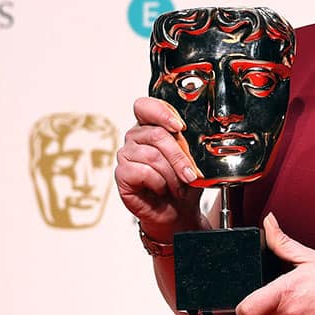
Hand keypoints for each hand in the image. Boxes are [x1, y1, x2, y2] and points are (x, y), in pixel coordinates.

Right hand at [115, 97, 203, 240]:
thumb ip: (187, 143)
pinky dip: (158, 183)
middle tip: (190, 173)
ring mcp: (126, 154)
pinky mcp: (122, 173)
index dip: (161, 113)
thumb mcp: (192, 158)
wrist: (177, 209)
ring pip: (152, 155)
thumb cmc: (184, 181)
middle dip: (179, 157)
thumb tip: (189, 136)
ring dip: (171, 174)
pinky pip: (142, 172)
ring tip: (177, 185)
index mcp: (152, 125)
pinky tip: (160, 188)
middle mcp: (136, 136)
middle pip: (157, 134)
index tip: (179, 127)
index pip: (145, 106)